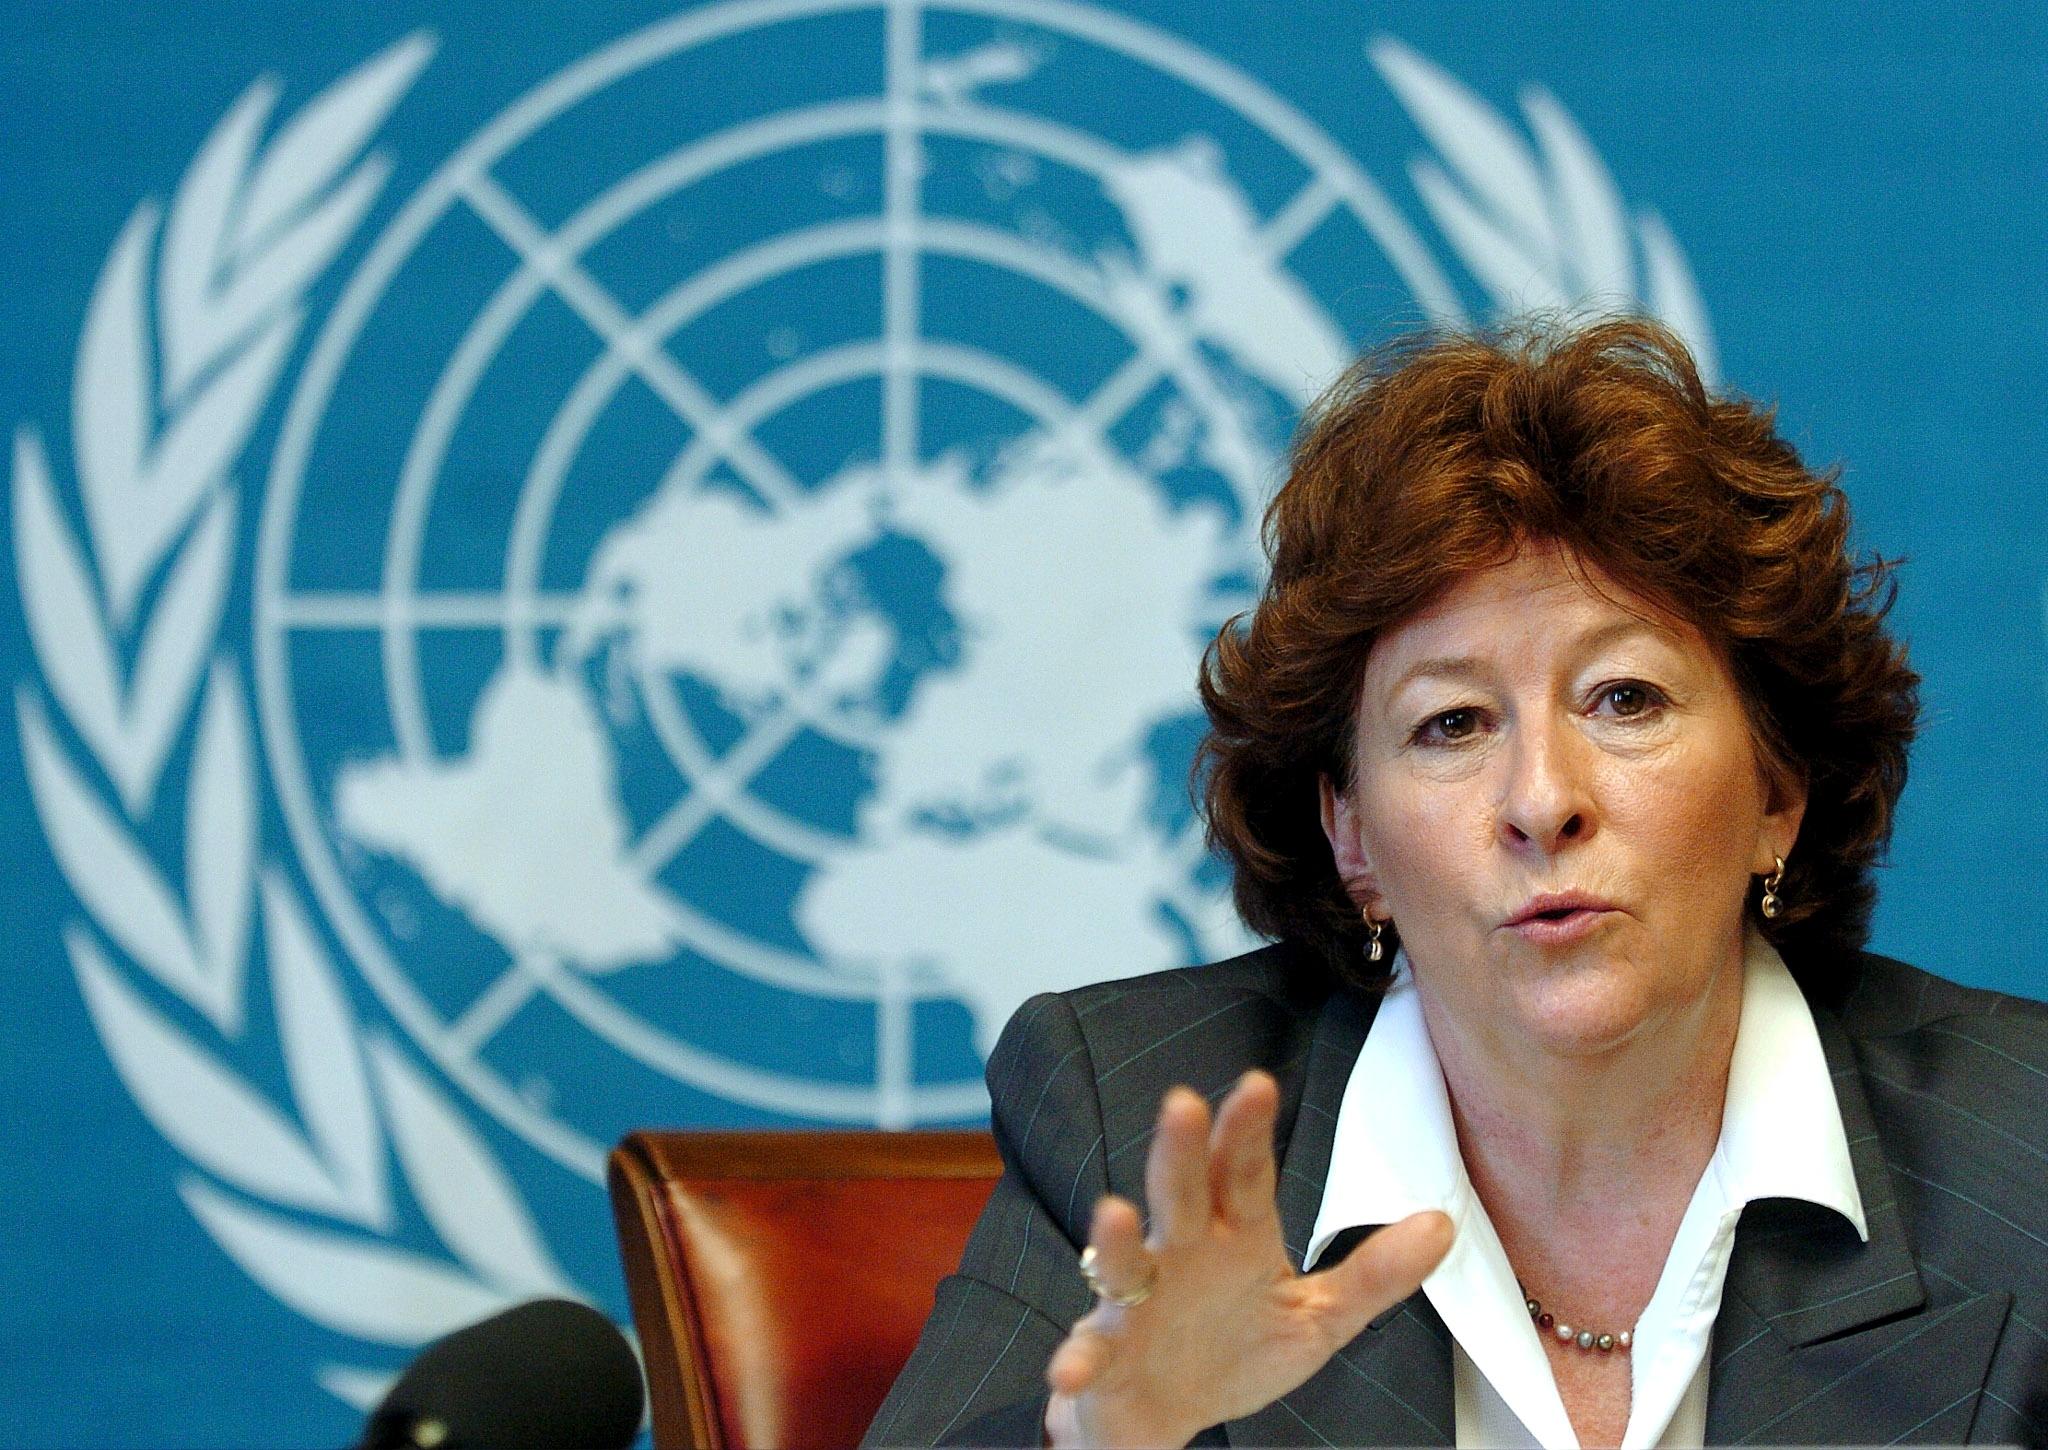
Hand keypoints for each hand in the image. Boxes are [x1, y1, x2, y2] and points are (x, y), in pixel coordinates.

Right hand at [1042, 1071, 1452, 1448]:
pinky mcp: (1104, 1356)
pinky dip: (1077, 1357)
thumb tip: (1443, 1223)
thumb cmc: (1232, 1352)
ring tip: (1114, 1212)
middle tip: (1184, 1104)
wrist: (1160, 1417)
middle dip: (1179, 1152)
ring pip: (1122, 1260)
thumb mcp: (1317, 1317)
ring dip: (1115, 1238)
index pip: (1242, 1176)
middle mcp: (1179, 1257)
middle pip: (1179, 1196)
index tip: (1258, 1086)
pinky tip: (1073, 1363)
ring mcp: (1135, 1304)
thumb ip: (1375, 1274)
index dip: (1246, 1133)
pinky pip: (1088, 1353)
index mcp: (1233, 1240)